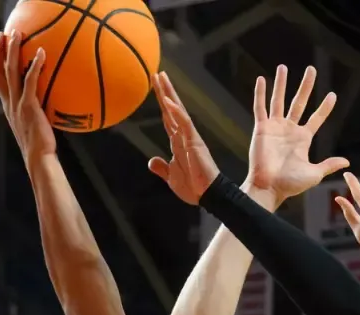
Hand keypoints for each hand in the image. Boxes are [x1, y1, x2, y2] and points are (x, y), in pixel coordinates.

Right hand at [0, 30, 55, 161]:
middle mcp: (9, 102)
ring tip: (17, 34)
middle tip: (3, 33)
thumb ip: (35, 110)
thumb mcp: (33, 124)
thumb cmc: (40, 145)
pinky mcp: (28, 106)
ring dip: (12, 50)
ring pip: (10, 71)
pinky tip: (42, 52)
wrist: (38, 158)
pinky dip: (34, 64)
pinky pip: (30, 80)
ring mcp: (17, 103)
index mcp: (8, 106)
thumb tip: (49, 101)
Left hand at [146, 72, 219, 205]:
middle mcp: (183, 136)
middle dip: (164, 91)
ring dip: (168, 93)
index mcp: (178, 143)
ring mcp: (189, 136)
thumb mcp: (171, 177)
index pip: (168, 118)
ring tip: (161, 77)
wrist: (207, 196)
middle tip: (157, 73)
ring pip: (177, 110)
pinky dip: (175, 111)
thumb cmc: (193, 187)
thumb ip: (162, 168)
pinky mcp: (194, 141)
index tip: (156, 89)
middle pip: (171, 109)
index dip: (162, 104)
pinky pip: (183, 122)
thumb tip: (151, 161)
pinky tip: (166, 100)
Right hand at [242, 65, 349, 209]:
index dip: (324, 107)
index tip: (332, 95)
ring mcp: (275, 127)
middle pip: (299, 102)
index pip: (316, 118)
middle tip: (312, 70)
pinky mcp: (262, 128)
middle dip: (306, 86)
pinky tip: (262, 80)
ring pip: (279, 100)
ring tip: (283, 67)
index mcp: (303, 139)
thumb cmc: (290, 184)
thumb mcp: (314, 174)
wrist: (269, 188)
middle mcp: (289, 130)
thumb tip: (347, 162)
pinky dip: (260, 94)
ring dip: (281, 84)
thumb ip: (329, 165)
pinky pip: (260, 108)